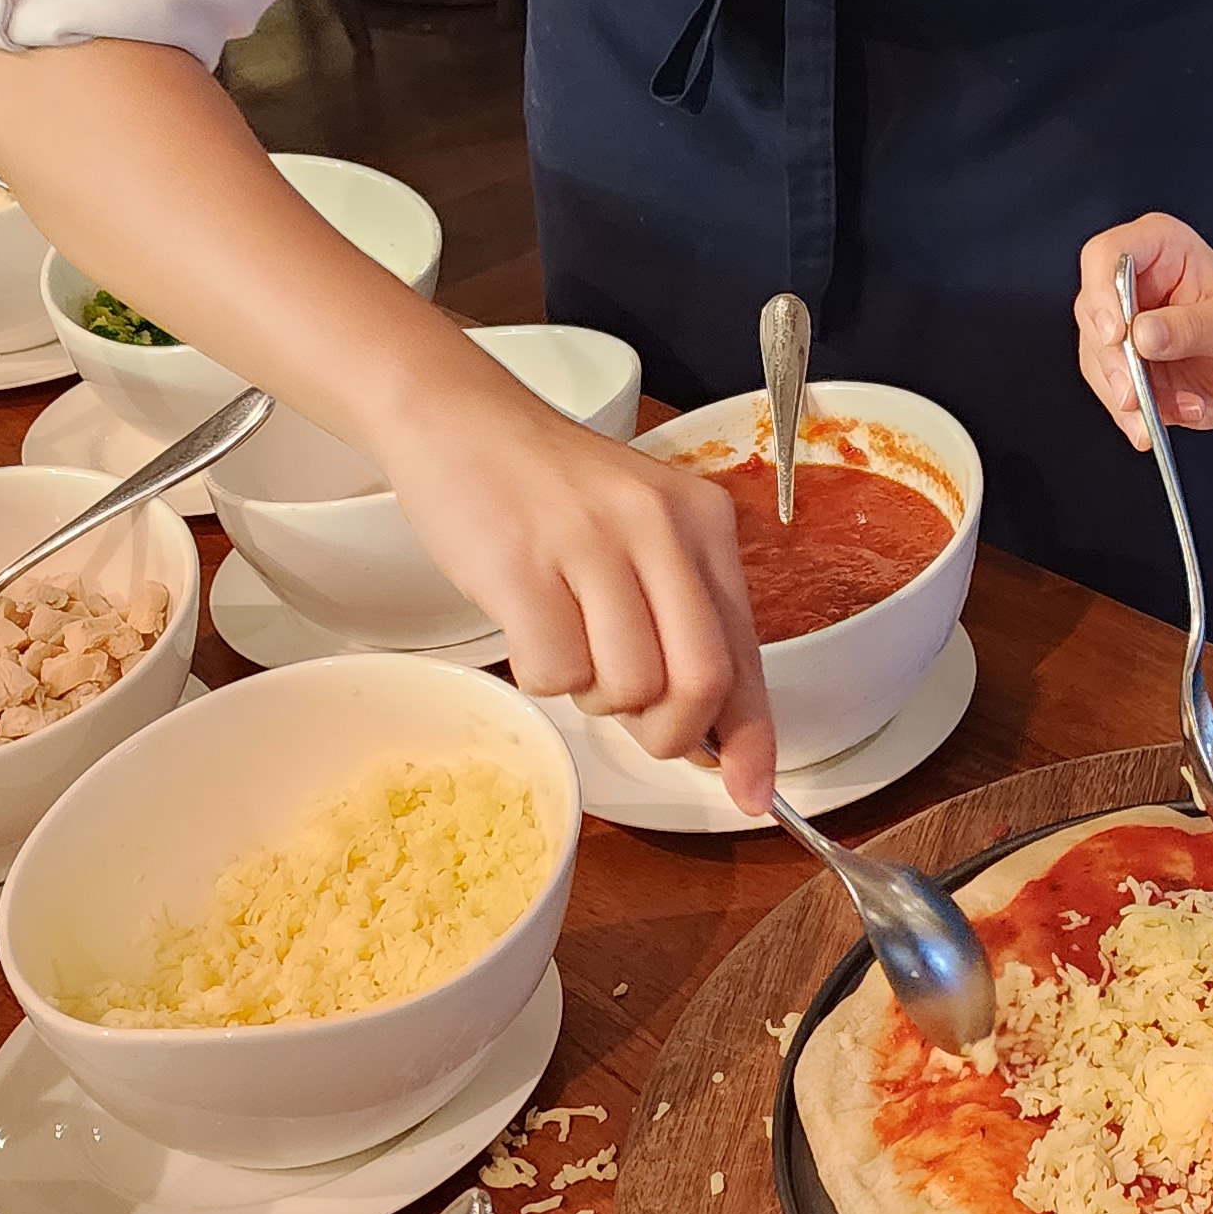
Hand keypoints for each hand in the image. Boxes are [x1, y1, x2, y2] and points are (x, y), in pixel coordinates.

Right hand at [380, 399, 775, 800]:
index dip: (752, 735)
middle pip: (699, 681)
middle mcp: (660, 527)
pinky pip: (556, 673)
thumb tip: (707, 735)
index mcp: (702, 523)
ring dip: (594, 695)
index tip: (753, 794)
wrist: (458, 419)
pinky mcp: (523, 566)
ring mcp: (591, 543)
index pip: (746, 651)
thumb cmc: (549, 492)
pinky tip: (529, 626)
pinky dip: (543, 675)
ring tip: (569, 641)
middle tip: (631, 720)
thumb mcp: (639, 533)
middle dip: (669, 732)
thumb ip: (680, 620)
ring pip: (626, 686)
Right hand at [1074, 214, 1212, 445]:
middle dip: (1112, 359)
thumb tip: (1144, 334)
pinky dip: (1129, 413)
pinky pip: (1108, 388)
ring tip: (1157, 413)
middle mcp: (1134, 282)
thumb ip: (1193, 327)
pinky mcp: (1122, 363)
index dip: (1102, 290)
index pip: (1109, 253)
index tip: (1116, 331)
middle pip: (1093, 310)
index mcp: (1161, 248)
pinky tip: (1155, 422)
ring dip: (1121, 393)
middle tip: (1134, 392)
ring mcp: (1123, 324)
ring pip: (1095, 356)